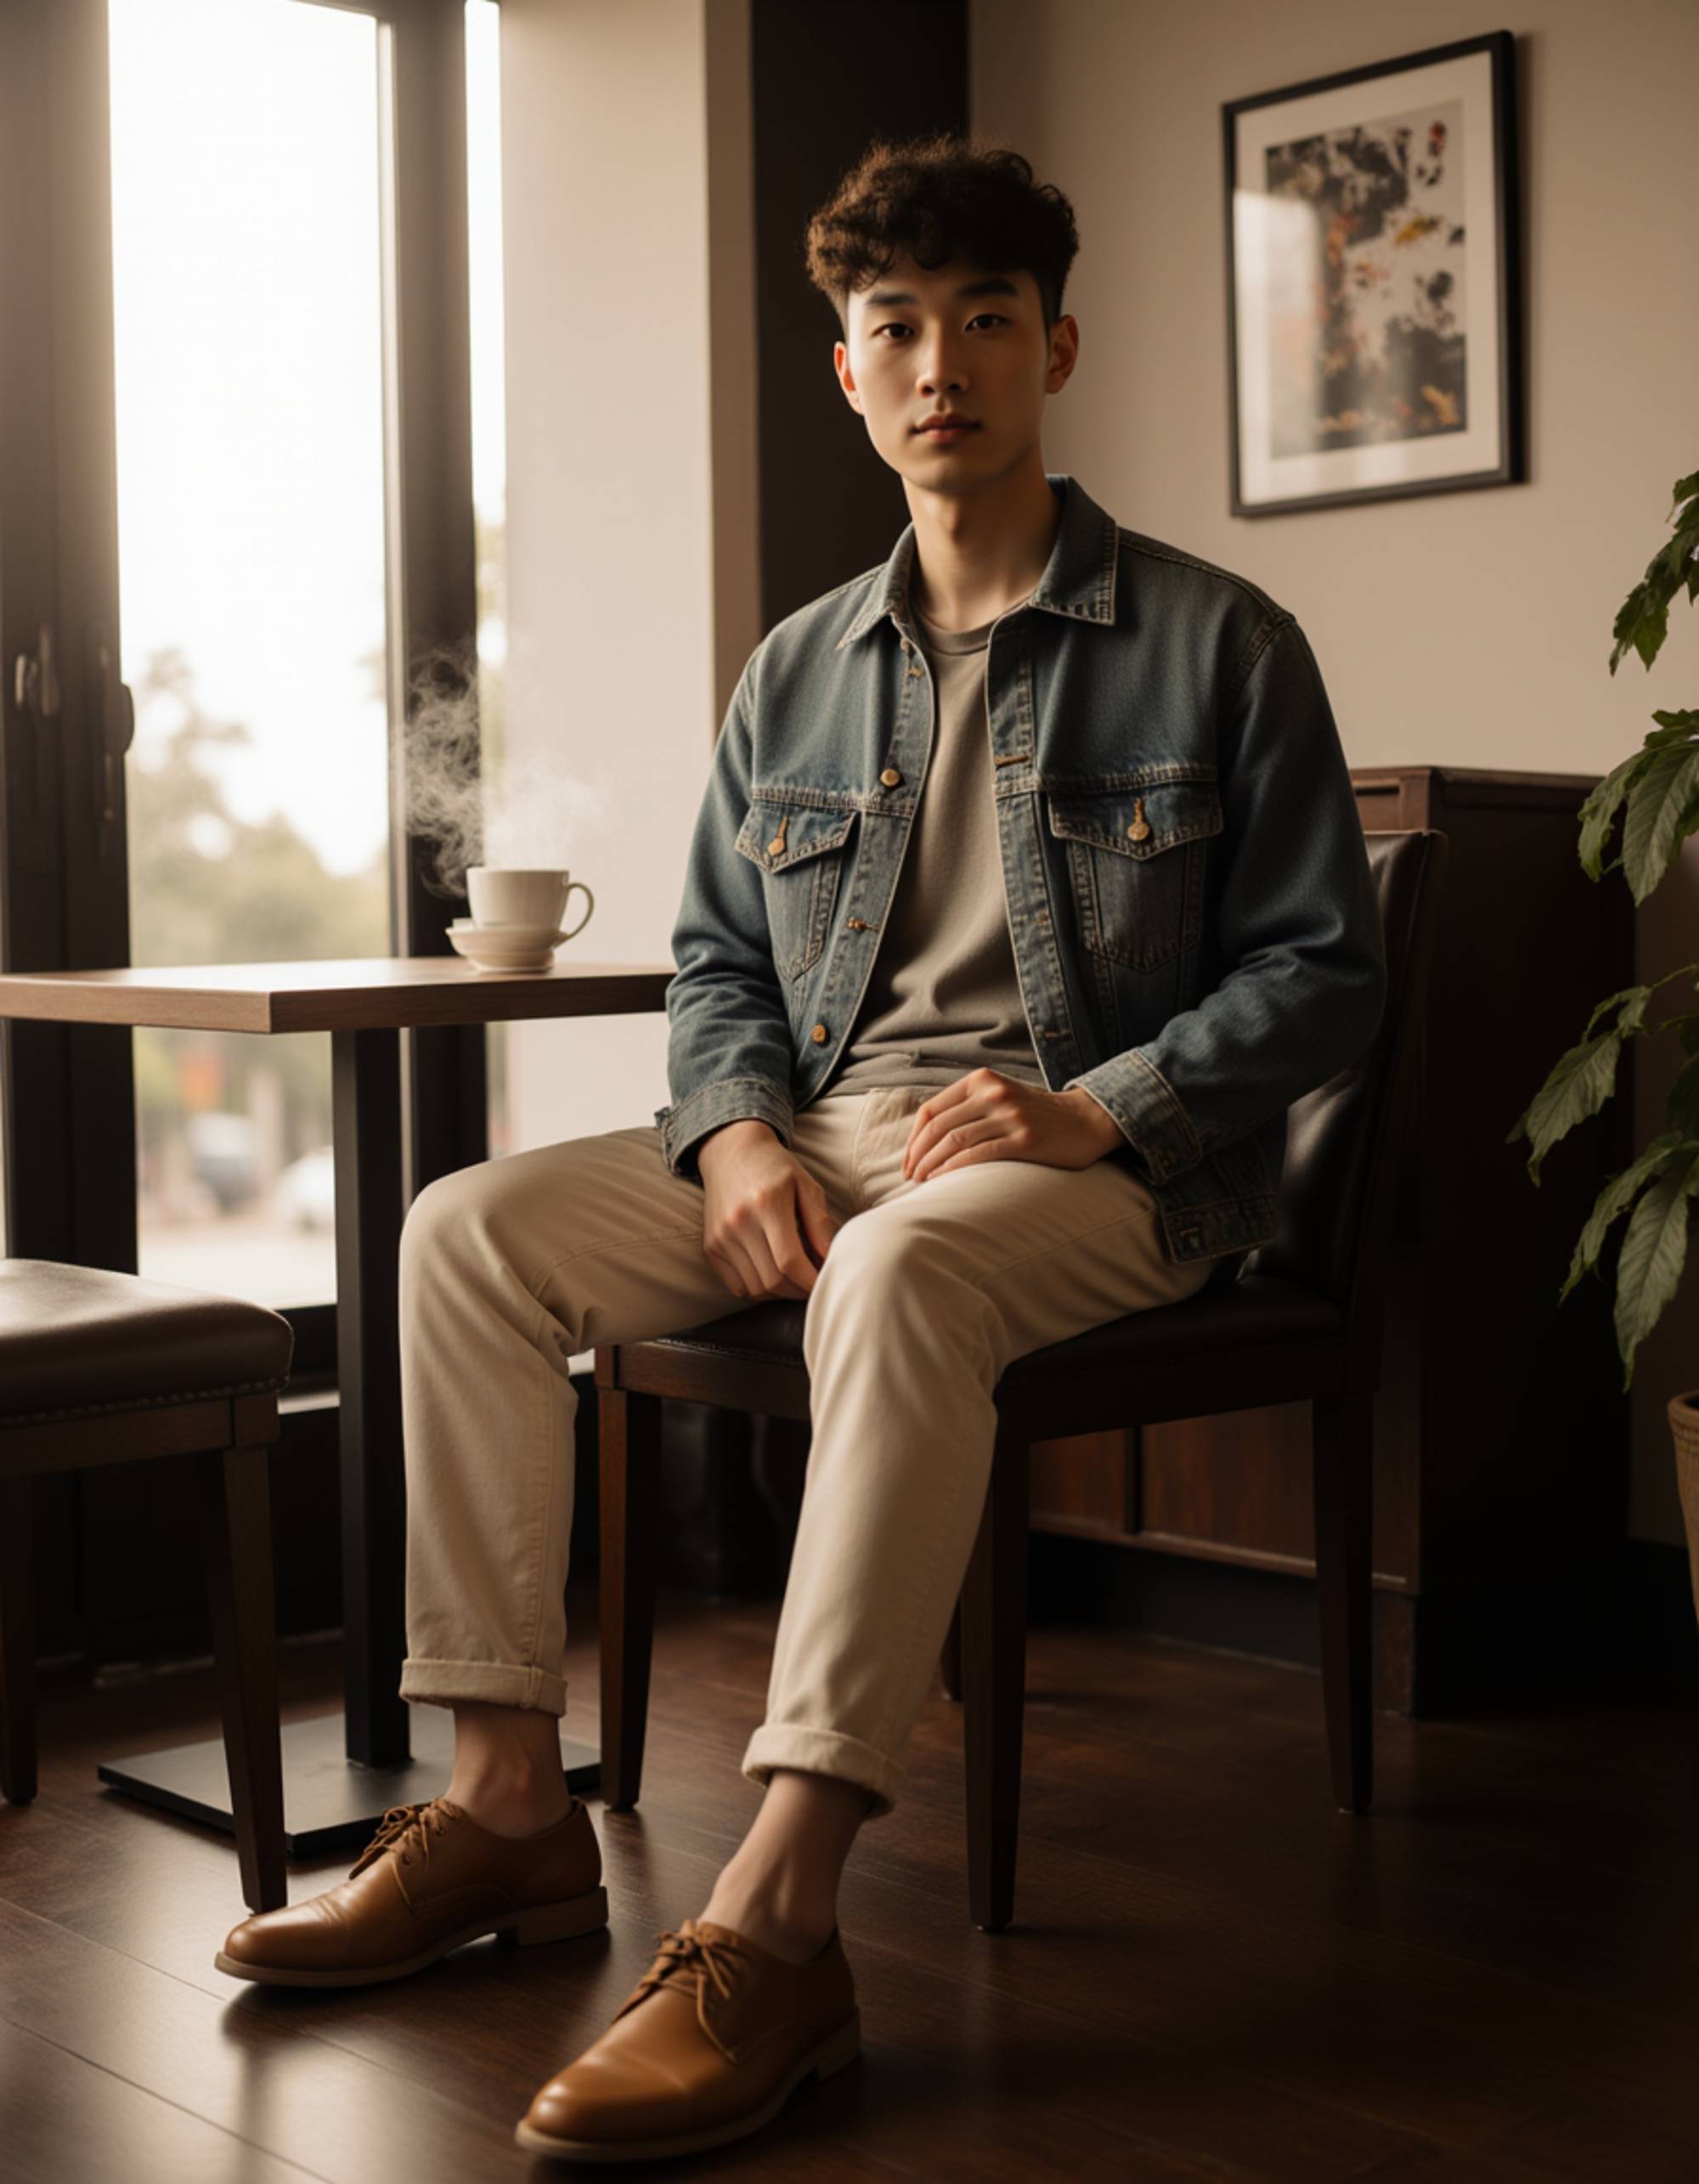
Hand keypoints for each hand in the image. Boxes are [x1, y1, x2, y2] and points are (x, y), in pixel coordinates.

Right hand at [696, 1121, 840, 1299]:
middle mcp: (739, 1222)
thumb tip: (830, 1260)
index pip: (790, 1262)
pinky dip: (758, 1289)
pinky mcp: (711, 1247)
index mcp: (768, 1204)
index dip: (811, 1281)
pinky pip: (737, 1286)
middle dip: (799, 1290)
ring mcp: (721, 1237)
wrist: (731, 1152)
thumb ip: (820, 1223)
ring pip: (755, 1289)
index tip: (825, 1282)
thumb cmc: (776, 1168)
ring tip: (795, 1279)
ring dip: (780, 1293)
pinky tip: (771, 1274)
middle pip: (773, 1280)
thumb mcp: (806, 1185)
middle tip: (813, 1282)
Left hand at [902, 1068, 1124, 1181]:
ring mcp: (1010, 1115)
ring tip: (920, 1182)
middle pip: (939, 1126)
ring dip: (930, 1164)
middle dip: (917, 1154)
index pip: (932, 1109)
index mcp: (982, 1081)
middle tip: (908, 1177)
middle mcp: (993, 1093)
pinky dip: (953, 1168)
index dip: (913, 1138)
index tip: (908, 1161)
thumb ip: (968, 1107)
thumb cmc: (1037, 1115)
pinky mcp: (1025, 1139)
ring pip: (954, 1140)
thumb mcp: (1000, 1097)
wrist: (1087, 1121)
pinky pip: (978, 1154)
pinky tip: (941, 1180)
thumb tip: (925, 1136)